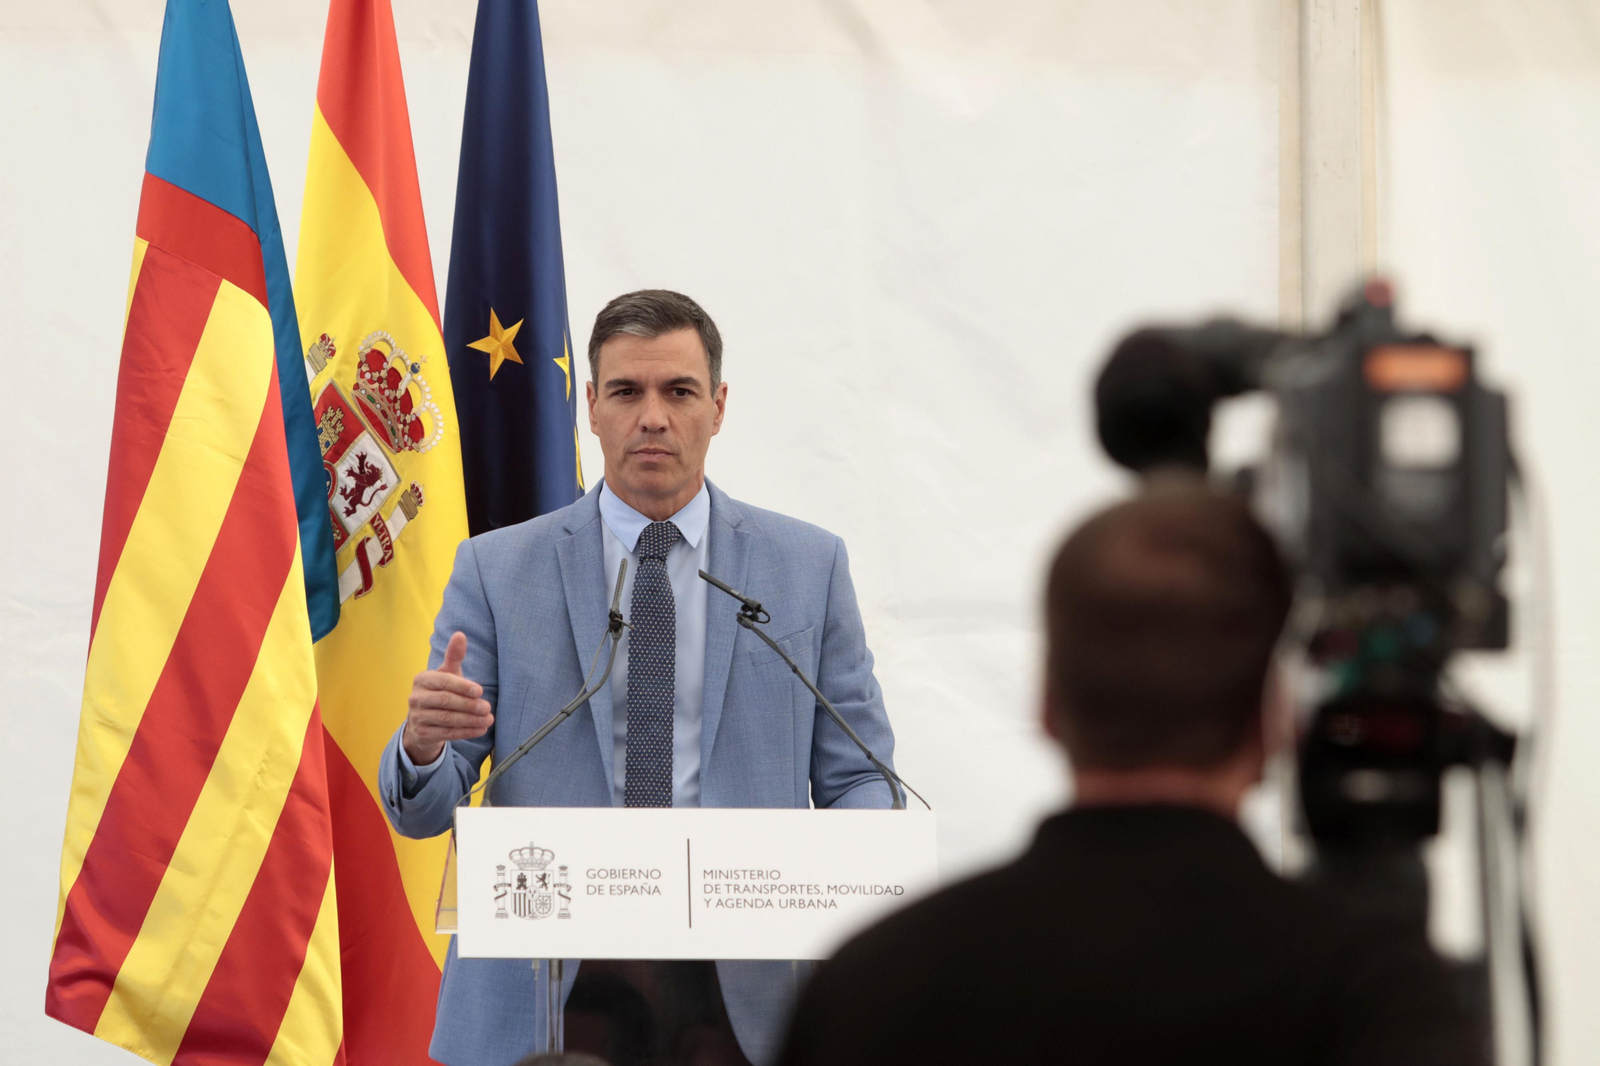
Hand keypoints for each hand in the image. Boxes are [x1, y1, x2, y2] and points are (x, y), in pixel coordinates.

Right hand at [402, 631, 492, 765]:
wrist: (424, 722)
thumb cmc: (440, 692)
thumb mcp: (447, 674)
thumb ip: (454, 656)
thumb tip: (460, 634)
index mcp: (421, 679)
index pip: (443, 682)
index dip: (462, 686)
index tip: (480, 691)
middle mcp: (415, 698)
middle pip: (445, 701)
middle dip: (468, 705)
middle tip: (487, 708)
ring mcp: (417, 717)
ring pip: (447, 719)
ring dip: (470, 720)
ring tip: (488, 719)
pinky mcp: (423, 734)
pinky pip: (447, 733)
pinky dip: (466, 732)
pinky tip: (481, 729)